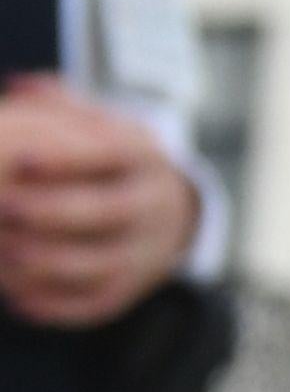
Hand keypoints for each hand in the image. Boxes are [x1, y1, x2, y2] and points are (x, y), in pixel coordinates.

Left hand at [0, 76, 196, 329]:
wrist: (172, 216)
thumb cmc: (112, 163)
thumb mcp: (102, 126)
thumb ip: (61, 107)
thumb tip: (18, 86)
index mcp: (145, 157)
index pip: (110, 156)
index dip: (64, 160)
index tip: (20, 157)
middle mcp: (152, 205)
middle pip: (102, 213)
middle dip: (45, 214)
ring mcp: (143, 253)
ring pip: (91, 266)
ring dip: (37, 262)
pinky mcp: (126, 292)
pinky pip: (85, 305)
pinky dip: (45, 302)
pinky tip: (10, 292)